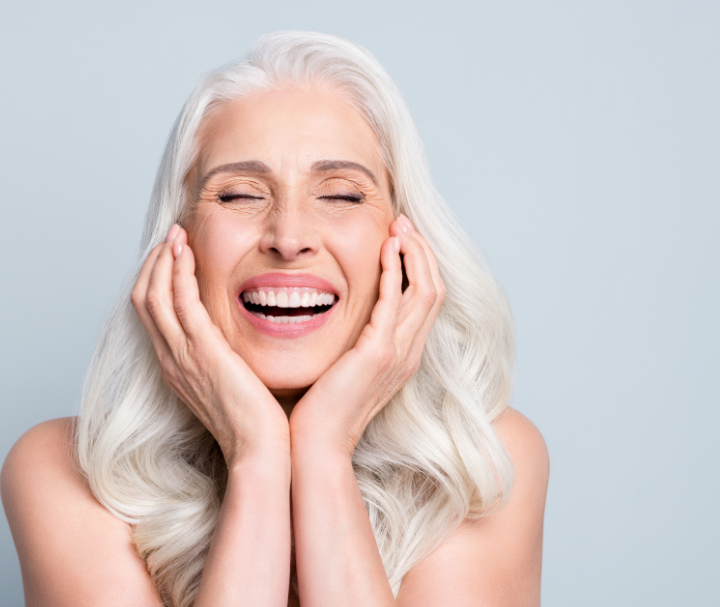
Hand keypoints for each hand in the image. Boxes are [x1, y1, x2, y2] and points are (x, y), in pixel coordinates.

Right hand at [131, 225, 289, 466]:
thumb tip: (232, 341)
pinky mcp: (202, 352)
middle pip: (143, 300)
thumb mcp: (230, 384)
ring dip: (163, 260)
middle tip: (171, 236)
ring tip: (176, 234)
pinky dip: (178, 273)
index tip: (172, 255)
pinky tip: (187, 252)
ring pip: (154, 296)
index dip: (156, 280)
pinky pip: (180, 302)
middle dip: (154, 263)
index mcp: (176, 367)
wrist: (259, 450)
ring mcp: (182, 356)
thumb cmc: (254, 422)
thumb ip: (223, 359)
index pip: (152, 315)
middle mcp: (171, 360)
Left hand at [289, 214, 444, 455]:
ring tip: (399, 226)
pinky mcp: (378, 353)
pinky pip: (395, 301)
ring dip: (414, 253)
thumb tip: (342, 319)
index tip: (402, 238)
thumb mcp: (344, 368)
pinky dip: (394, 271)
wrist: (317, 445)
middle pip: (434, 289)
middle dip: (422, 251)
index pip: (426, 300)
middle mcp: (408, 353)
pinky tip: (385, 248)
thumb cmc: (321, 410)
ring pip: (425, 290)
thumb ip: (352, 343)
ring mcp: (398, 353)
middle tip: (404, 222)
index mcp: (403, 355)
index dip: (419, 265)